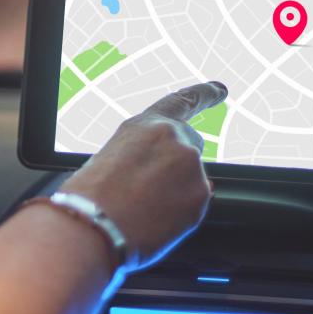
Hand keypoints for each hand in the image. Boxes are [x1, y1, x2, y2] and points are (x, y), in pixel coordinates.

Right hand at [61, 81, 225, 268]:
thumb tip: (165, 175)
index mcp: (146, 125)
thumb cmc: (92, 195)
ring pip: (190, 181)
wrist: (92, 223)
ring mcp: (191, 165)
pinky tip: (155, 219)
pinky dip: (180, 213)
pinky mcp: (201, 194)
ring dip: (175, 193)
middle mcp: (173, 138)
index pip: (183, 102)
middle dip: (177, 168)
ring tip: (143, 209)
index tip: (220, 90)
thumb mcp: (113, 158)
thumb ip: (145, 156)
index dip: (205, 94)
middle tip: (149, 191)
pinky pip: (195, 204)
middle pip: (190, 149)